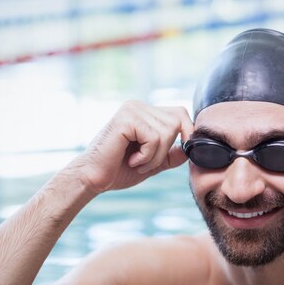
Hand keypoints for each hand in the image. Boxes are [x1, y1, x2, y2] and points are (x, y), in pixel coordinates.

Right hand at [71, 100, 193, 192]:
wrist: (93, 178)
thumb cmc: (118, 170)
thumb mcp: (152, 162)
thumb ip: (170, 155)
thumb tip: (191, 148)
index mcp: (145, 113)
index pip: (179, 113)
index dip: (187, 132)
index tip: (182, 150)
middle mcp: (138, 106)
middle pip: (177, 122)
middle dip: (166, 149)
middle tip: (146, 162)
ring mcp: (132, 110)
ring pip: (167, 132)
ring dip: (155, 156)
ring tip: (137, 162)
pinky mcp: (126, 119)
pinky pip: (154, 138)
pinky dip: (147, 155)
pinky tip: (131, 159)